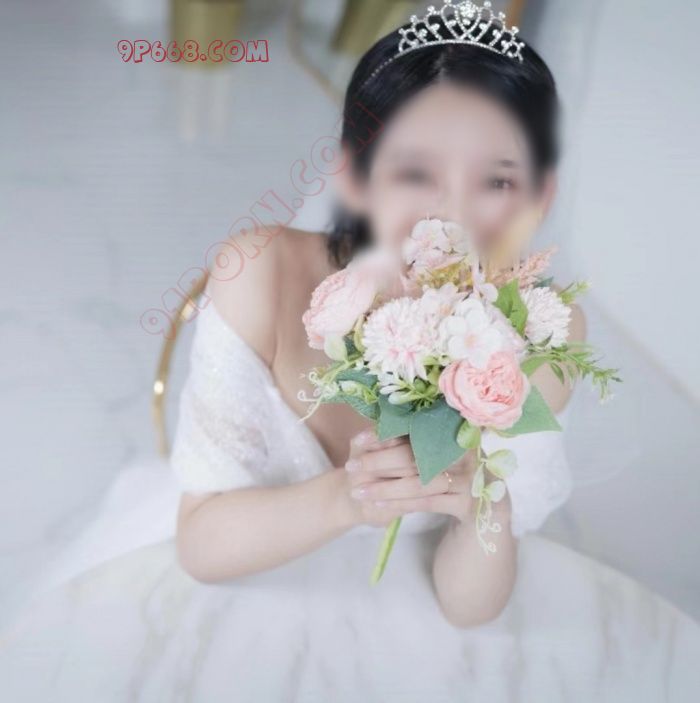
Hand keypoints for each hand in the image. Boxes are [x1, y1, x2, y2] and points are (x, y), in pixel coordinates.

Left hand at [342, 428, 478, 525]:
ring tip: (359, 492)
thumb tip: (364, 436)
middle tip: (351, 467)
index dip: (385, 434)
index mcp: (453, 429)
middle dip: (378, 462)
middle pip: (414, 455)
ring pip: (418, 482)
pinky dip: (401, 504)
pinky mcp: (466, 501)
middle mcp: (463, 450)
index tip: (359, 440)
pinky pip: (427, 502)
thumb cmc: (449, 467)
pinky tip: (379, 506)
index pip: (413, 428)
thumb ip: (406, 439)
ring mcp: (467, 477)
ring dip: (385, 488)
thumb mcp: (432, 449)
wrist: (482, 499)